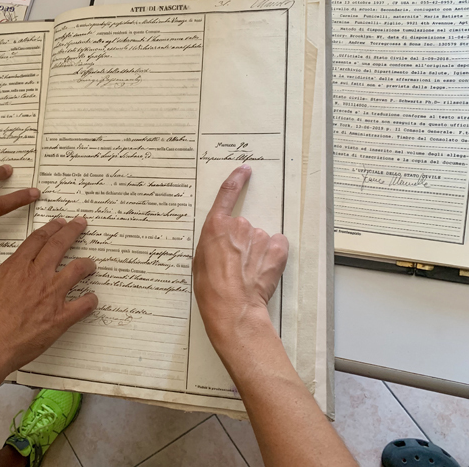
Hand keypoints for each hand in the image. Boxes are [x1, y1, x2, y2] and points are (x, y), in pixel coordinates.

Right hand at [0, 216, 97, 382]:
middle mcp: (36, 275)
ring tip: (91, 264)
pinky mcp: (60, 317)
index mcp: (15, 267)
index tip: (59, 223)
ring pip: (78, 269)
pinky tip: (92, 300)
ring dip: (87, 264)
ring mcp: (51, 295)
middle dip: (72, 231)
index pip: (37, 239)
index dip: (51, 228)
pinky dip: (91, 301)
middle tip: (80, 224)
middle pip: (59, 244)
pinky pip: (84, 304)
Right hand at [193, 165, 288, 351]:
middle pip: (243, 227)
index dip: (237, 179)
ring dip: (256, 253)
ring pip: (260, 240)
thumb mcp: (199, 262)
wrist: (233, 308)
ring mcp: (260, 236)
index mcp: (215, 226)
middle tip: (235, 266)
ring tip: (247, 274)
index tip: (245, 169)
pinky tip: (262, 272)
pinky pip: (276, 247)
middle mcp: (239, 225)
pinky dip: (272, 257)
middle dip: (242, 243)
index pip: (227, 193)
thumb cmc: (211, 289)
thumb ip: (212, 243)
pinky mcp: (277, 248)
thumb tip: (221, 242)